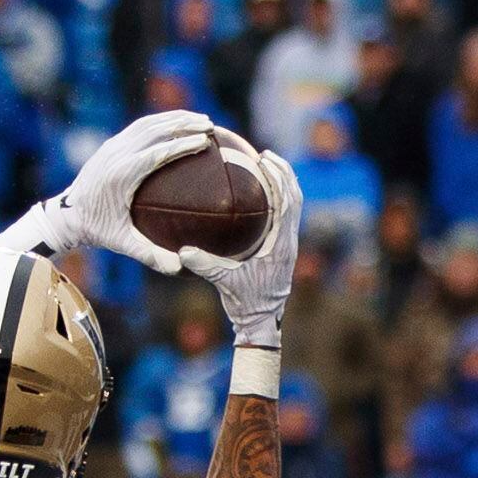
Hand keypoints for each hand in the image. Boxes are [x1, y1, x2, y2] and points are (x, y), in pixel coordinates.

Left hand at [50, 110, 230, 270]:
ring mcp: (112, 146)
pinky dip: (161, 122)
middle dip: (185, 124)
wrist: (66, 215)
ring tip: (201, 120)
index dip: (182, 145)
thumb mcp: (121, 243)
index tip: (205, 142)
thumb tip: (179, 267)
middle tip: (211, 126)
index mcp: (121, 176)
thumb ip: (149, 255)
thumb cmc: (97, 231)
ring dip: (175, 118)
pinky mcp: (110, 144)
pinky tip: (179, 124)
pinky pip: (139, 127)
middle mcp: (116, 155)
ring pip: (147, 124)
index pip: (158, 153)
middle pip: (156, 131)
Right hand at [198, 149, 302, 354]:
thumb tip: (182, 251)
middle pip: (295, 196)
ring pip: (294, 205)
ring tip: (268, 167)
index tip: (264, 160)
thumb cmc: (246, 303)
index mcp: (280, 245)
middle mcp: (290, 241)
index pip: (285, 202)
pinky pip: (286, 217)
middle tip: (266, 155)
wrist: (262, 322)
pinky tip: (261, 194)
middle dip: (284, 172)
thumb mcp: (224, 282)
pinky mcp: (284, 250)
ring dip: (284, 183)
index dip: (278, 178)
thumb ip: (205, 265)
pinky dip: (278, 199)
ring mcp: (289, 245)